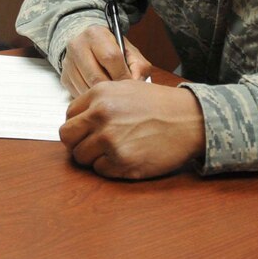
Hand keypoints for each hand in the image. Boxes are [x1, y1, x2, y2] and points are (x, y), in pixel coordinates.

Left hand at [59, 81, 205, 179]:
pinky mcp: (122, 163)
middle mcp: (101, 117)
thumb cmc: (159, 104)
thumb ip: (98, 101)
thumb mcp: (124, 88)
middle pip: (68, 137)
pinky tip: (126, 157)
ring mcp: (110, 141)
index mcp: (99, 95)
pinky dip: (110, 167)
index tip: (88, 130)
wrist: (189, 120)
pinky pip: (100, 170)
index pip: (69, 116)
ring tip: (114, 150)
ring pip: (81, 157)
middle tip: (93, 145)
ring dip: (94, 157)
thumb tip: (77, 120)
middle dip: (78, 143)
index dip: (78, 126)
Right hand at [60, 26, 152, 97]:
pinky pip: (79, 94)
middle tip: (122, 95)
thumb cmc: (111, 49)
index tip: (130, 85)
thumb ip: (138, 66)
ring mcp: (68, 62)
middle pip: (96, 76)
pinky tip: (100, 95)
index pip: (110, 57)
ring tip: (112, 96)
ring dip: (102, 97)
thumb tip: (136, 84)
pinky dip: (92, 98)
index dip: (123, 75)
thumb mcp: (128, 51)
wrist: (88, 45)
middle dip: (112, 89)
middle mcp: (77, 45)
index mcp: (95, 34)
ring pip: (87, 88)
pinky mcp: (64, 77)